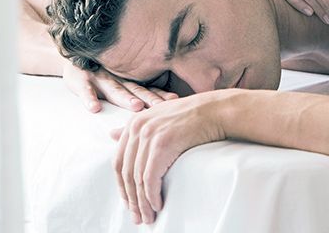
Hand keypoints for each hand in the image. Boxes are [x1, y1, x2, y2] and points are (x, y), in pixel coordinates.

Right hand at [62, 62, 178, 112]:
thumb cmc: (104, 70)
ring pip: (115, 89)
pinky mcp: (81, 77)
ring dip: (125, 98)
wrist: (75, 52)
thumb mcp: (125, 78)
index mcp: (130, 81)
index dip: (162, 96)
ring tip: (136, 106)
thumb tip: (173, 102)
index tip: (176, 102)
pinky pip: (85, 89)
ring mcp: (100, 77)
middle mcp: (118, 78)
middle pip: (137, 90)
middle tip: (163, 107)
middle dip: (150, 99)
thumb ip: (144, 90)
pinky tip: (94, 108)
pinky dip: (89, 97)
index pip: (149, 90)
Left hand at [111, 89, 231, 223]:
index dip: (122, 185)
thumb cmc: (193, 115)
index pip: (119, 161)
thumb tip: (111, 134)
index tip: (129, 202)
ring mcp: (149, 135)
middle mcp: (137, 128)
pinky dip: (152, 196)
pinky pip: (150, 178)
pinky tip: (157, 206)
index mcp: (134, 122)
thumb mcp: (159, 117)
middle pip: (125, 172)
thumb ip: (136, 128)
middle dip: (130, 198)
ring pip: (138, 179)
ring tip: (148, 217)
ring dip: (142, 203)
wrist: (216, 110)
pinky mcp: (162, 145)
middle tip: (137, 217)